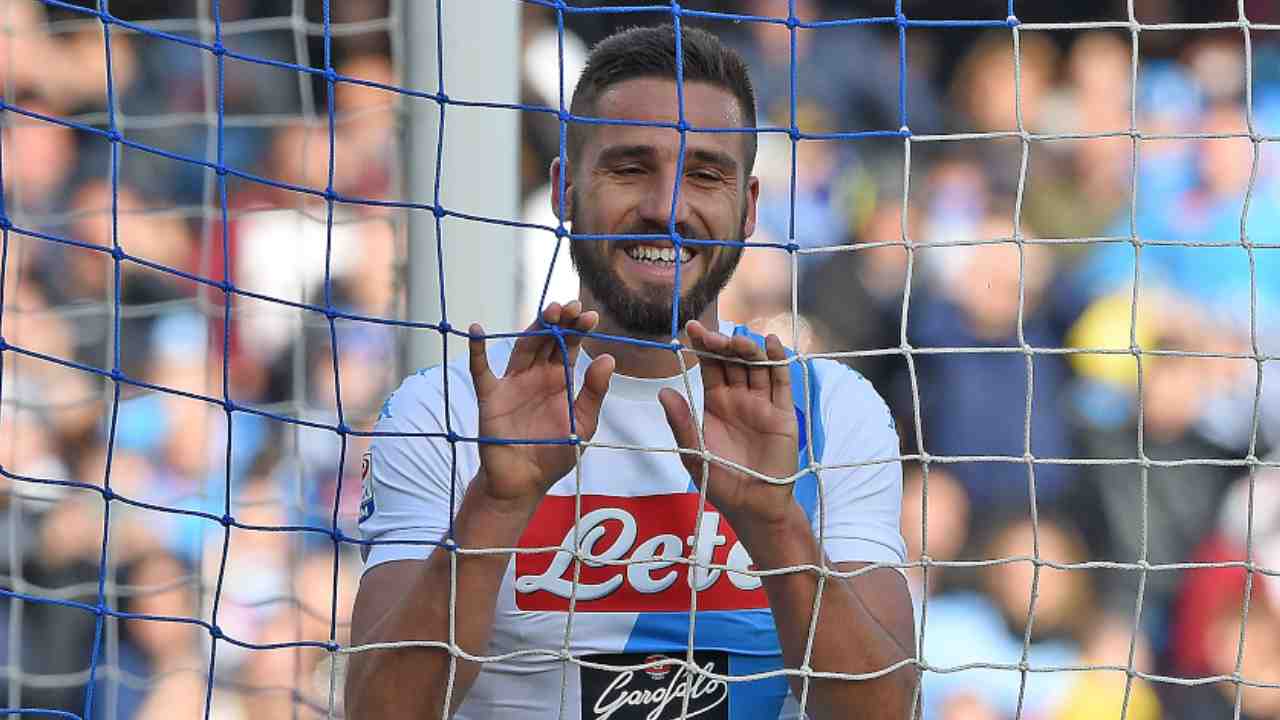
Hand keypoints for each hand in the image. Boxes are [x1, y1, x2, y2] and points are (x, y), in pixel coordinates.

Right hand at [468, 301, 614, 506]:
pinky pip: (481, 370)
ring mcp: (513, 382)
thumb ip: (594, 392)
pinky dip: (477, 350)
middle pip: (548, 340)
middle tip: (571, 307)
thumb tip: (607, 357)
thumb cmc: (555, 454)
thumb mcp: (582, 424)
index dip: (579, 329)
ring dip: (534, 327)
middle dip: (560, 321)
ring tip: (549, 311)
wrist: (524, 482)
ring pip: (524, 347)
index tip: (590, 316)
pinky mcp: (491, 396)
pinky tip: (476, 329)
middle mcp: (536, 375)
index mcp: (560, 379)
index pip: (570, 346)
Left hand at [658, 321, 798, 526]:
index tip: (691, 328)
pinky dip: (777, 361)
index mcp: (715, 403)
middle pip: (733, 361)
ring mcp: (762, 403)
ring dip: (747, 349)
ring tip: (737, 339)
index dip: (702, 346)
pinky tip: (771, 343)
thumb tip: (663, 391)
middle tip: (711, 336)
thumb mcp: (693, 452)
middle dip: (722, 344)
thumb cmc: (721, 481)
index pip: (709, 366)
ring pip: (756, 366)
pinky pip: (781, 382)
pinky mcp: (783, 413)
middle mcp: (739, 397)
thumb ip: (681, 423)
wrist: (753, 506)